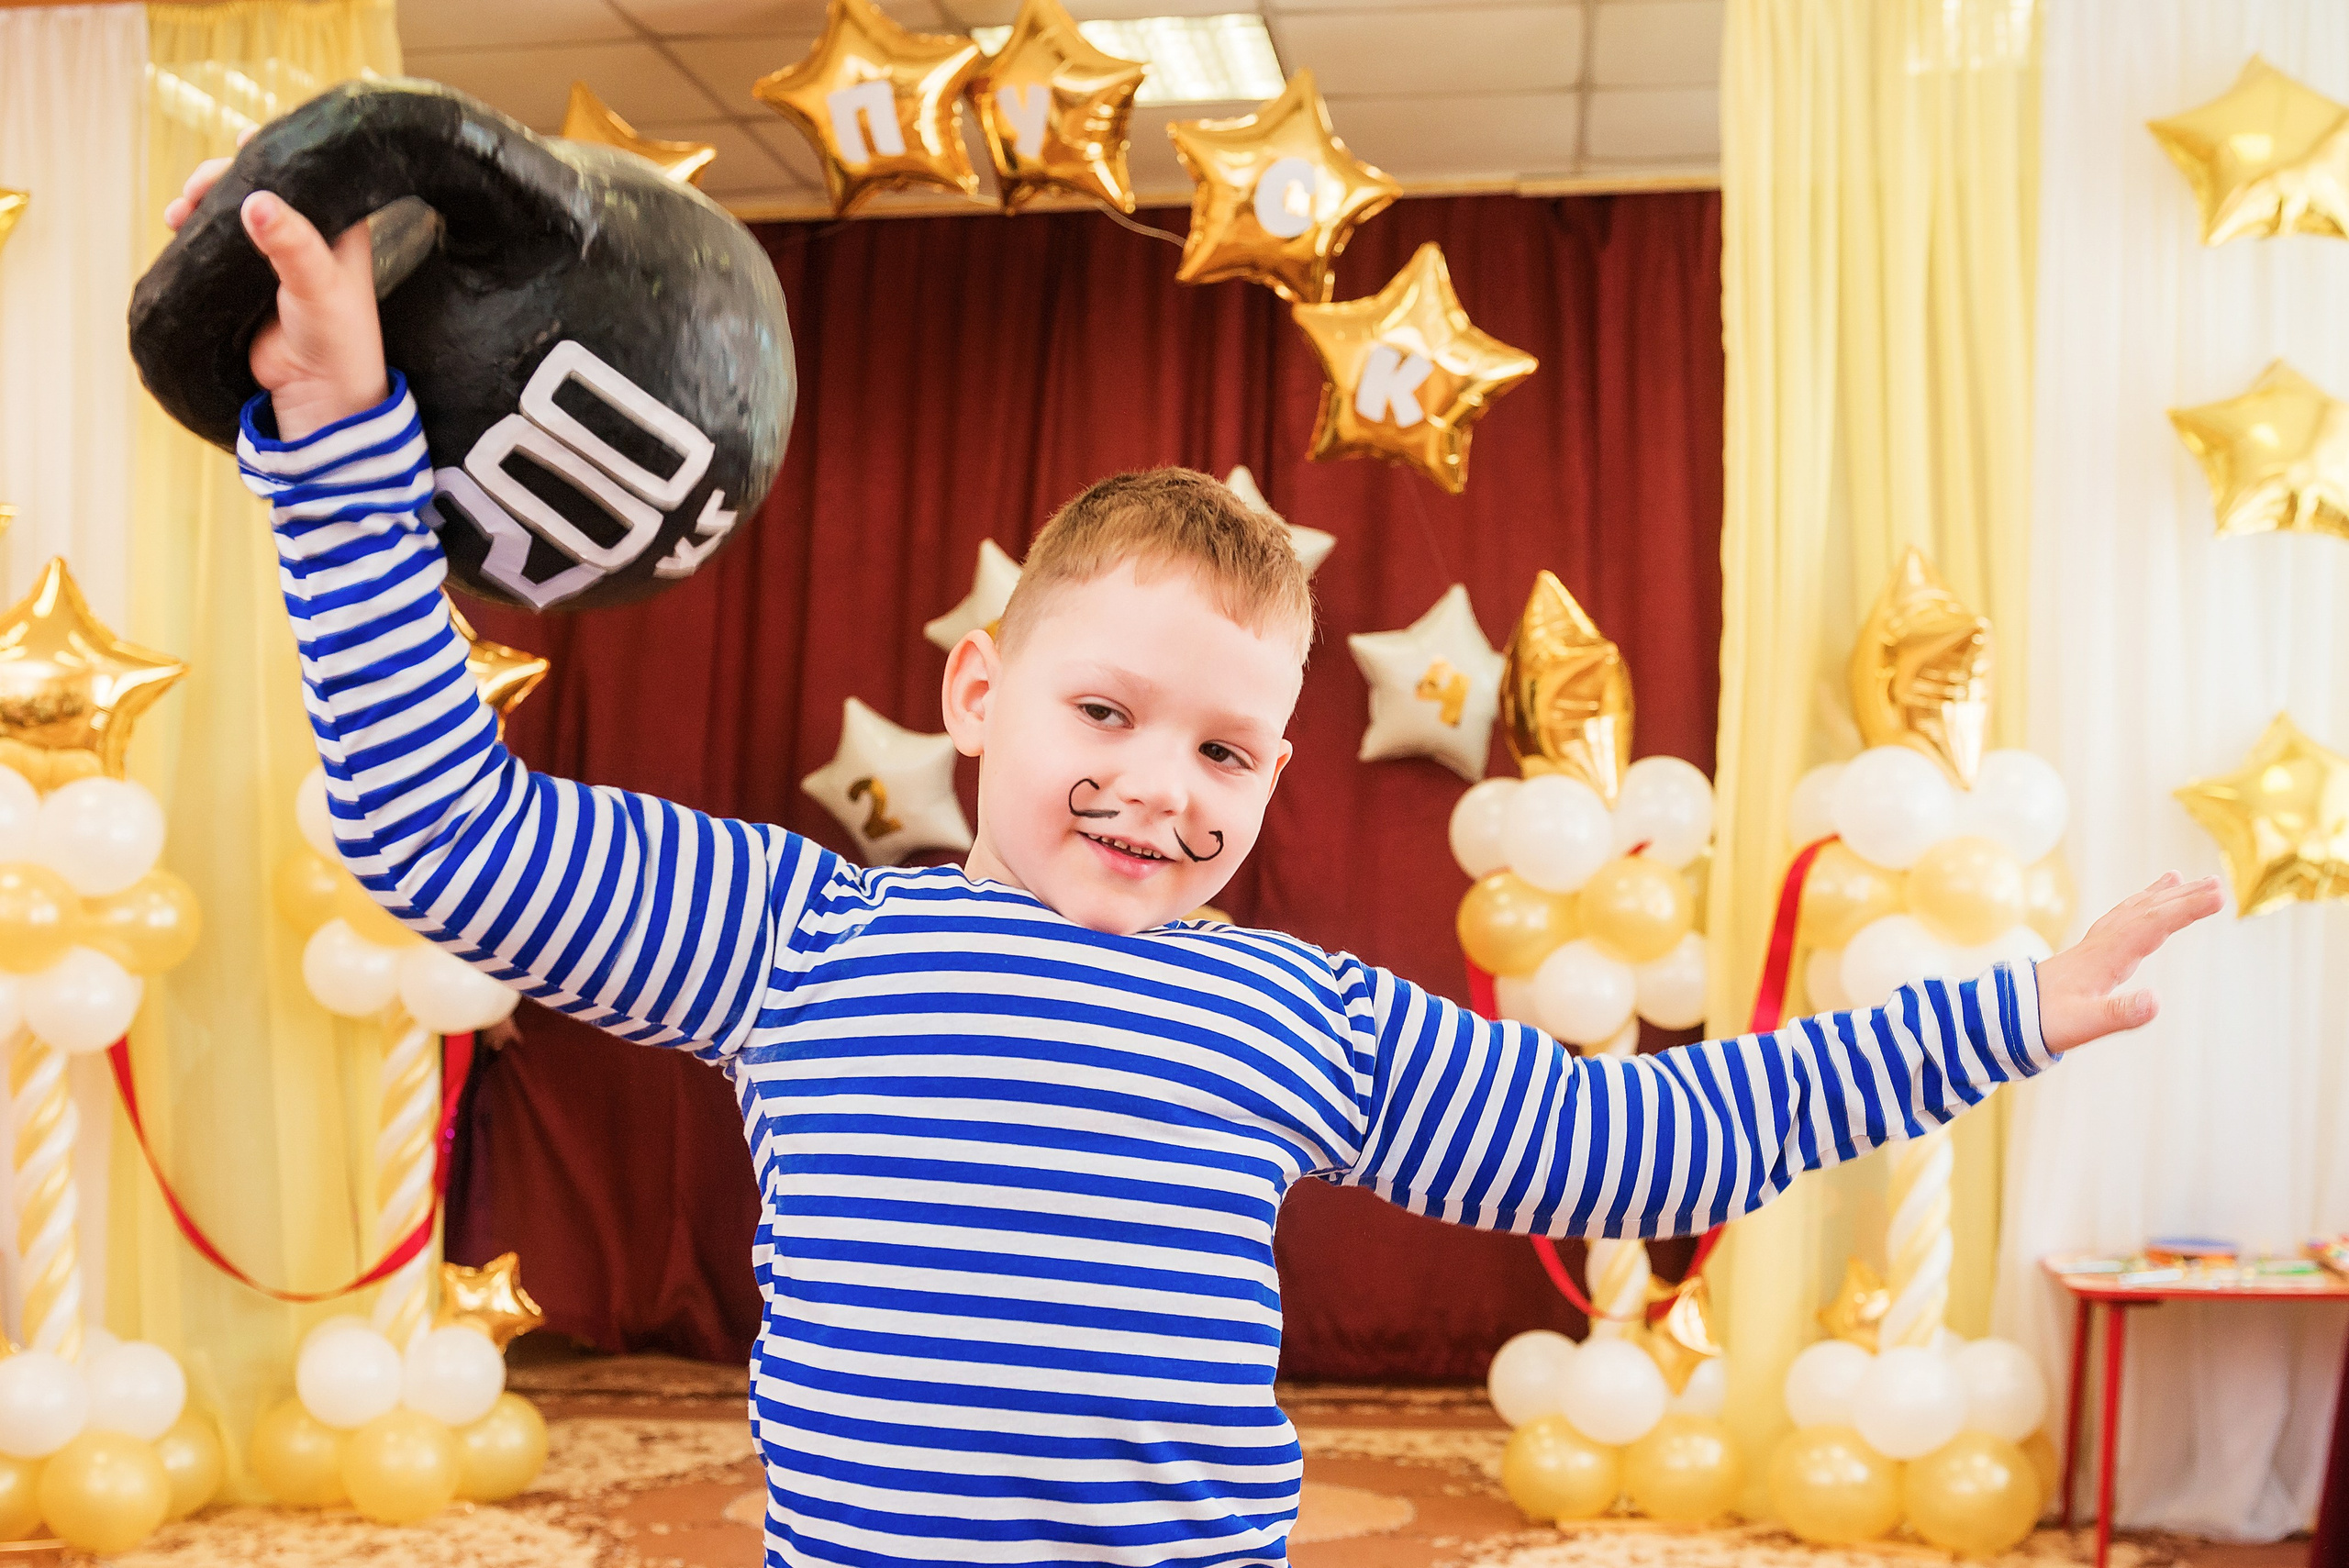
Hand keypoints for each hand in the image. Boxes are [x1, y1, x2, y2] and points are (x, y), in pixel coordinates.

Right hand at [164, 142, 387, 441]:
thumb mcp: (317, 284)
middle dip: (221, 180)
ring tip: (178, 212)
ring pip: (231, 212)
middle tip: (195, 190)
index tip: (242, 142)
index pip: (304, 171)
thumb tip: (254, 201)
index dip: (272, 153)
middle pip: (257, 185)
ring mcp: (272, 254)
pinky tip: (176, 227)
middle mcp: (306, 232)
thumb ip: (290, 243)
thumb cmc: (336, 336)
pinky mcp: (244, 277)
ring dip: (202, 204)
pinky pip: (215, 243)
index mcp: (338, 225)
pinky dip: (195, 232)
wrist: (320, 394)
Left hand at [2034, 872, 2223, 1052]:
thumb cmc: (2046, 1021)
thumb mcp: (2085, 1024)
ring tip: (2182, 878)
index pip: (2153, 925)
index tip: (2219, 895)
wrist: (2005, 1015)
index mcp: (2107, 957)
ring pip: (2132, 912)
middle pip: (2147, 913)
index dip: (2186, 909)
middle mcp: (2102, 944)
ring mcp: (2095, 945)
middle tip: (2217, 884)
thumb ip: (2120, 1013)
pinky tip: (2142, 906)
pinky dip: (2136, 907)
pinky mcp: (2089, 953)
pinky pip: (2119, 920)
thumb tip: (2156, 1001)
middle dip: (2182, 898)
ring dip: (2160, 897)